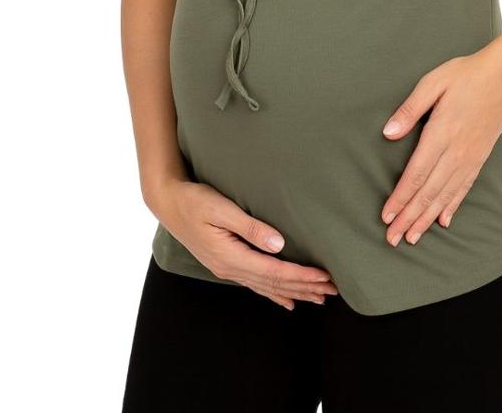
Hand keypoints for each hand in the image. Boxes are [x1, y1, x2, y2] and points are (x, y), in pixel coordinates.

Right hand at [146, 178, 338, 310]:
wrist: (168, 202)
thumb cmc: (195, 200)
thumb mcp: (221, 208)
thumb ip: (250, 227)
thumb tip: (279, 245)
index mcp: (230, 257)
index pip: (274, 272)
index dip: (301, 276)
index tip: (325, 277)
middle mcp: (230, 268)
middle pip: (274, 284)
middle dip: (305, 288)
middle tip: (333, 290)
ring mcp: (227, 269)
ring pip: (267, 287)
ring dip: (294, 292)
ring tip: (319, 298)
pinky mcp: (225, 263)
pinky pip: (255, 284)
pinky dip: (274, 294)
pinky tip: (287, 302)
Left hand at [379, 45, 501, 246]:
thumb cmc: (465, 75)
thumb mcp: (432, 83)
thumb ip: (410, 110)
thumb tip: (388, 133)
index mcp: (441, 133)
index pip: (416, 174)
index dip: (400, 198)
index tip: (386, 216)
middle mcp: (456, 152)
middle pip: (429, 192)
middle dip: (409, 217)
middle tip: (392, 239)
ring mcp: (470, 157)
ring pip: (445, 196)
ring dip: (427, 218)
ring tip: (412, 237)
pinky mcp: (480, 157)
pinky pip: (464, 188)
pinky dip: (451, 206)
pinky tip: (443, 220)